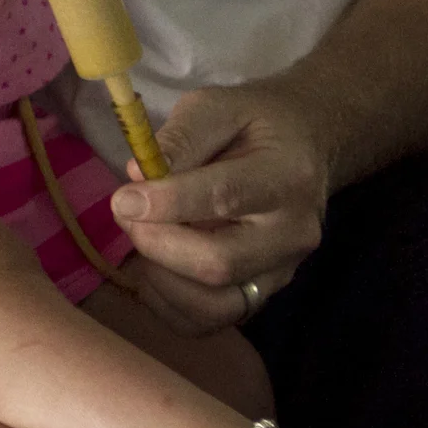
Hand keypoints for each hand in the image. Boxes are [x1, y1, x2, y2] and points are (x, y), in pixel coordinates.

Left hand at [109, 82, 328, 334]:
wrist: (304, 147)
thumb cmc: (254, 122)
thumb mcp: (218, 105)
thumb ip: (180, 137)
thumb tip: (138, 176)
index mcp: (287, 176)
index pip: (224, 198)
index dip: (167, 204)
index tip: (123, 199)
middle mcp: (292, 234)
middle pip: (218, 263)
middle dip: (157, 243)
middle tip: (125, 213)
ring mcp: (281, 272)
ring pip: (214, 304)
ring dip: (160, 279)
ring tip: (141, 238)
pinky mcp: (263, 296)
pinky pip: (210, 321)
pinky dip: (170, 304)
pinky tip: (154, 268)